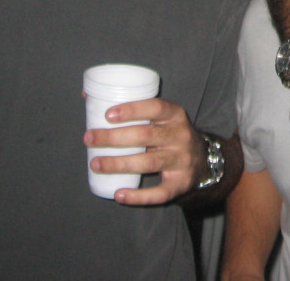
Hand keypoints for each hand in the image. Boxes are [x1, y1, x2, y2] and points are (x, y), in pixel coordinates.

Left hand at [84, 97, 202, 204]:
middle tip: (89, 138)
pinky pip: (159, 192)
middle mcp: (181, 136)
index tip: (108, 115)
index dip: (132, 110)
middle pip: (146, 135)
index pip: (156, 107)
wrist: (203, 159)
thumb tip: (87, 95)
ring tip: (95, 163)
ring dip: (119, 163)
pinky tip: (119, 194)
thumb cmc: (170, 134)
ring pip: (148, 162)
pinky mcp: (180, 183)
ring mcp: (182, 160)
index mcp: (175, 115)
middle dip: (114, 138)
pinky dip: (138, 196)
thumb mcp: (162, 118)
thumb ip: (133, 109)